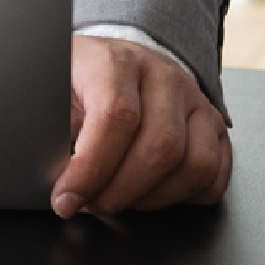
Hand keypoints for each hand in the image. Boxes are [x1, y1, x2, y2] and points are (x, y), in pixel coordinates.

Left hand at [52, 33, 230, 216]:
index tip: (67, 198)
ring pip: (195, 165)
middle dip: (119, 192)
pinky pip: (215, 177)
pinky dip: (182, 199)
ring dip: (151, 200)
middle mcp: (165, 76)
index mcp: (117, 60)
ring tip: (116, 198)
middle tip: (89, 204)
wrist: (115, 63)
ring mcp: (196, 101)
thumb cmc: (79, 81)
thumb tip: (49, 179)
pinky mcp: (215, 128)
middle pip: (160, 147)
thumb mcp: (52, 90)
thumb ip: (50, 130)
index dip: (91, 168)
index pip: (117, 115)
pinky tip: (148, 193)